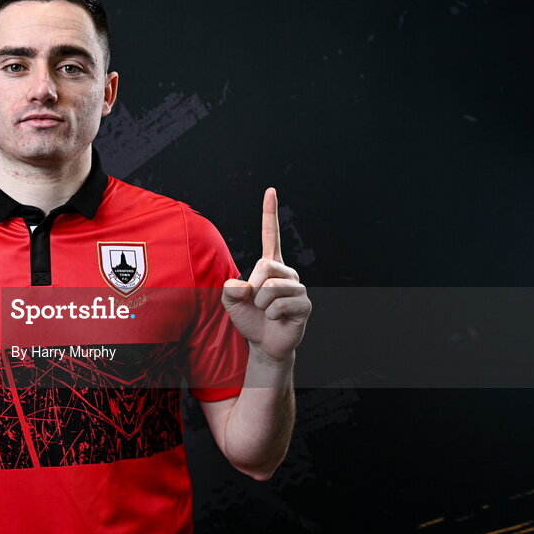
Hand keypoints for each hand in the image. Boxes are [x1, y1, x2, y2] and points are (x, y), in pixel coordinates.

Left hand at [222, 187, 310, 361]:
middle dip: (253, 288)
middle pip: (265, 266)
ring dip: (261, 305)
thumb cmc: (249, 318)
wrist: (263, 344)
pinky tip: (277, 319)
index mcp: (269, 265)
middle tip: (256, 303)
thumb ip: (230, 289)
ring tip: (266, 312)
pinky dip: (271, 315)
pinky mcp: (304, 304)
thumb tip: (243, 285)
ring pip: (271, 288)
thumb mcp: (231, 302)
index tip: (270, 190)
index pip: (270, 235)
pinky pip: (279, 305)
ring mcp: (298, 287)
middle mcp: (287, 272)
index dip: (269, 213)